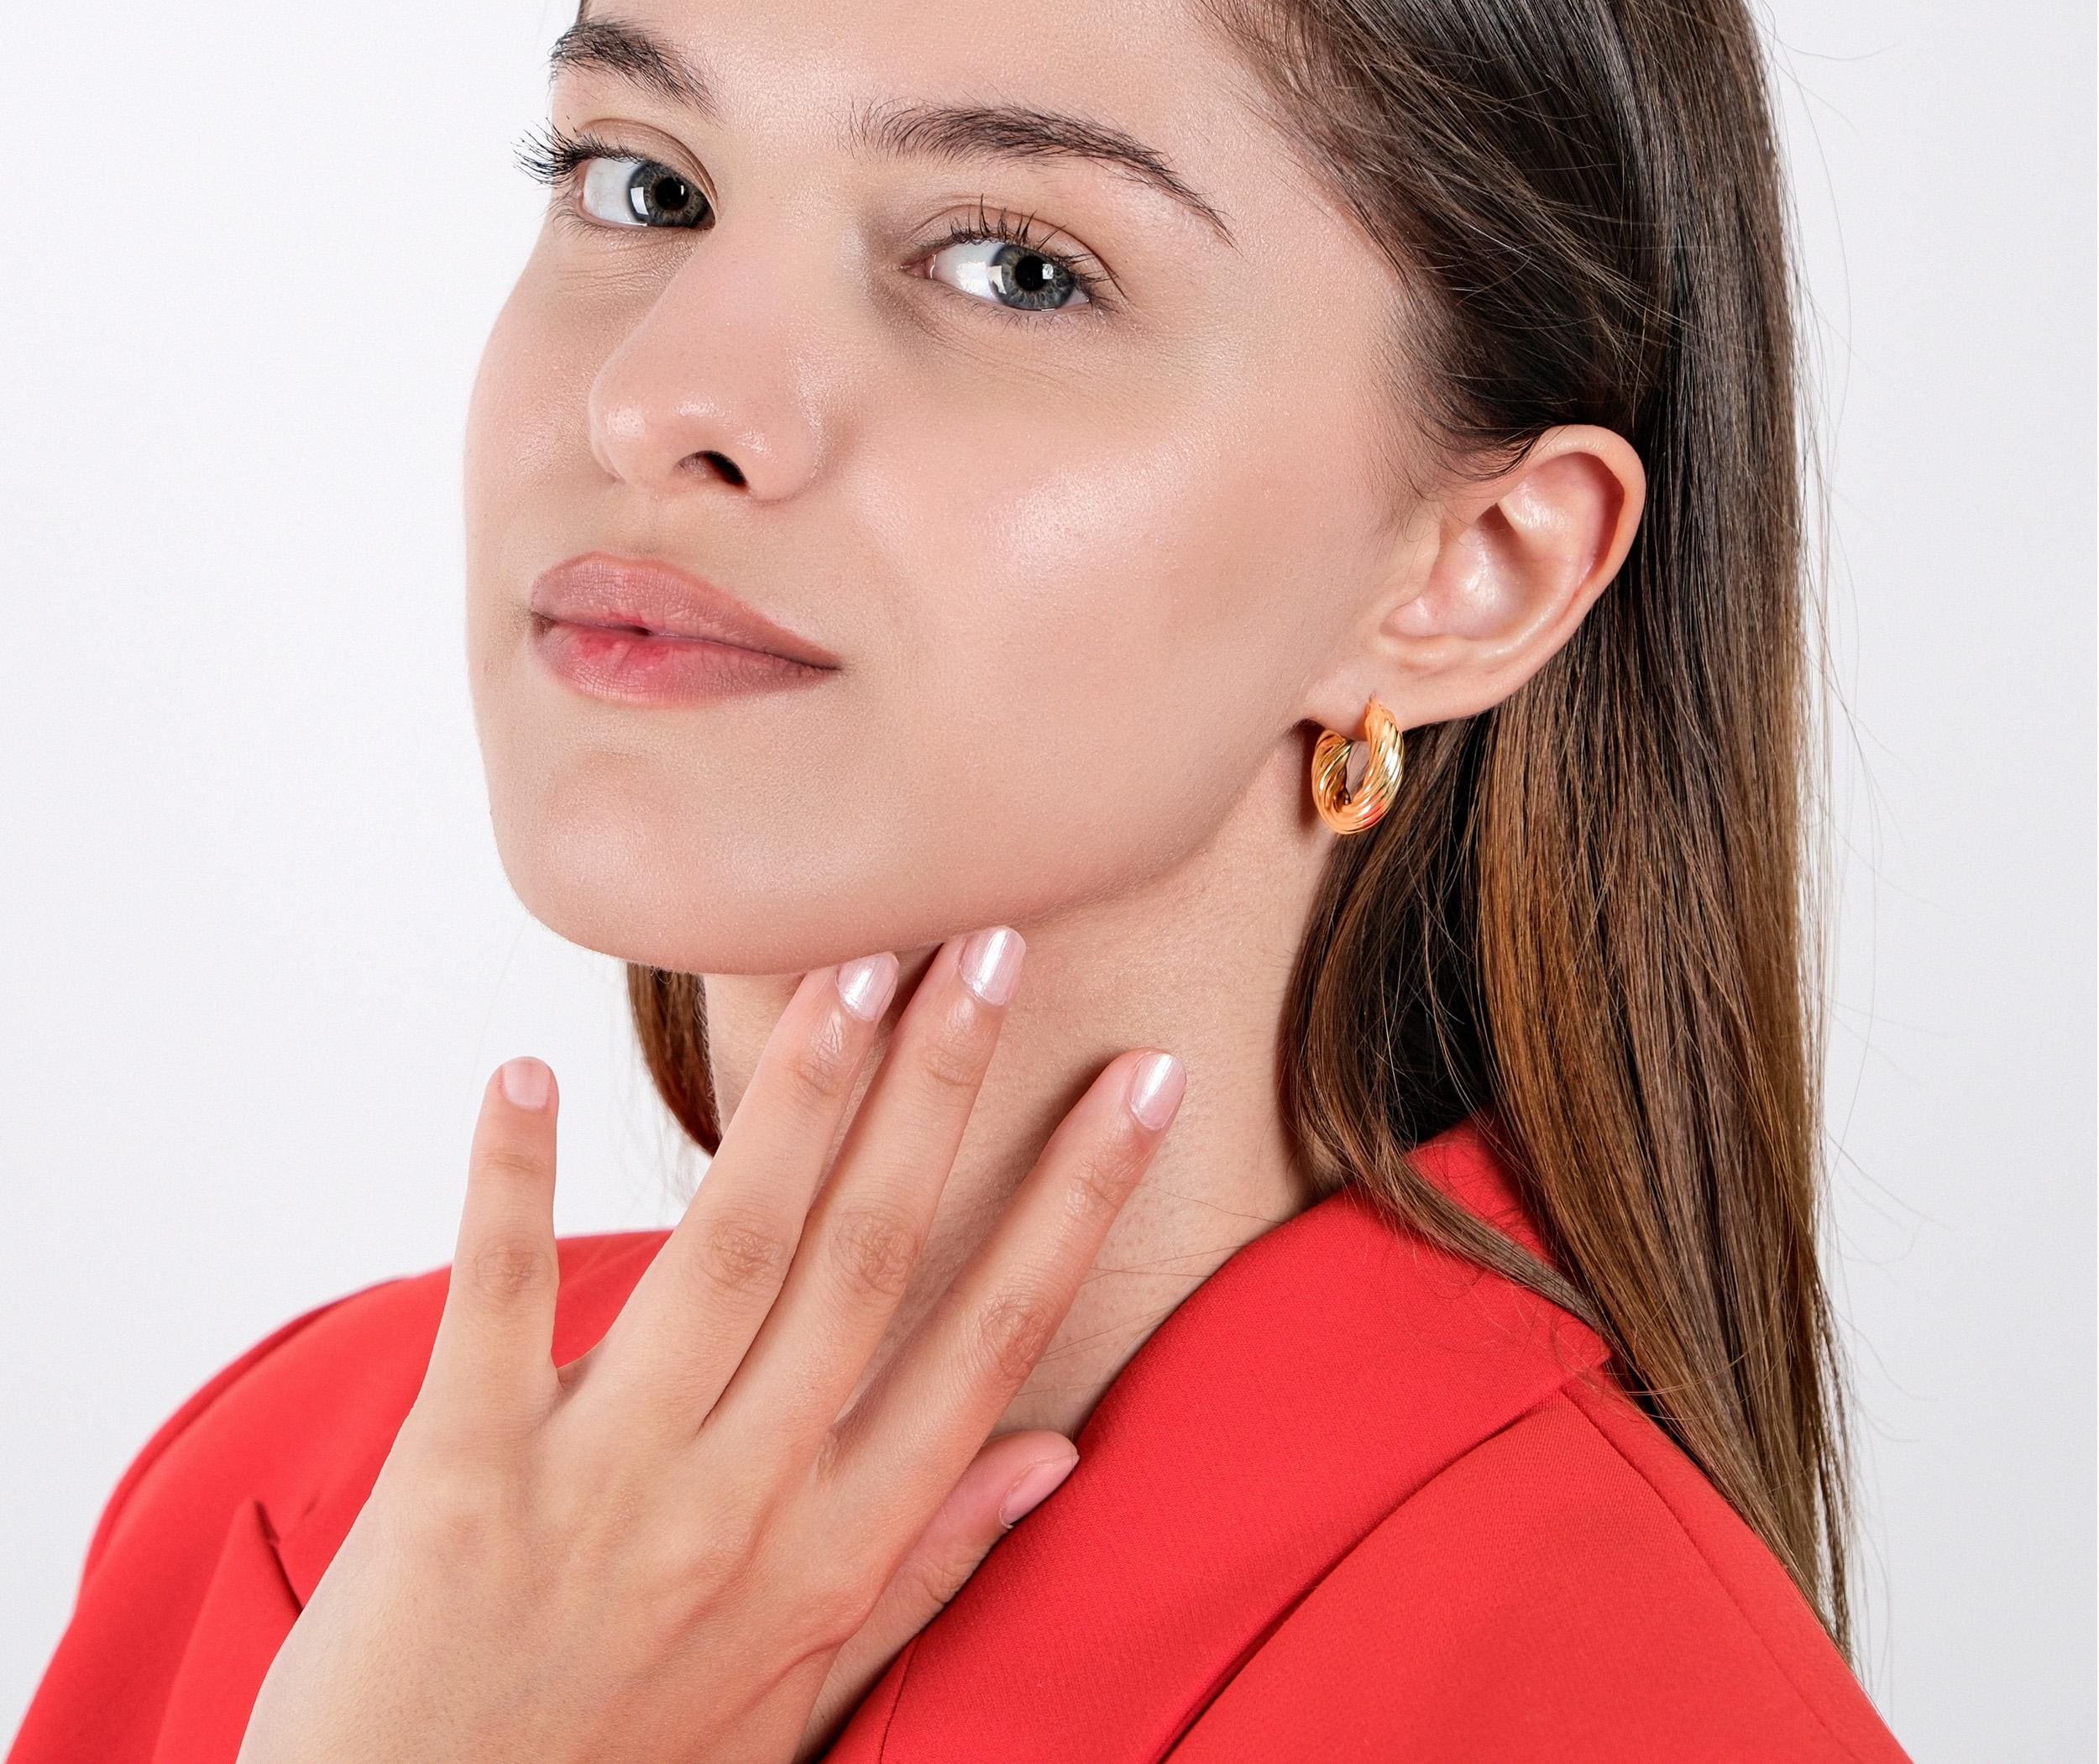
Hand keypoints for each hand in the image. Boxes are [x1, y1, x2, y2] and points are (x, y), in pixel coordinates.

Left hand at [235, 926, 1185, 1763]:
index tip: (1143, 1080)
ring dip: (796, 1098)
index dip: (1077, 1199)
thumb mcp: (806, 1693)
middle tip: (990, 946)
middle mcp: (743, 1502)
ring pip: (727, 1253)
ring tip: (854, 967)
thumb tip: (1058, 1448)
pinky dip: (507, 1188)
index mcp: (836, 1546)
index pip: (990, 1335)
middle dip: (944, 1089)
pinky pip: (495, 1308)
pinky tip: (523, 1070)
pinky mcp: (460, 1480)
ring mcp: (605, 1486)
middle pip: (869, 1256)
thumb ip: (933, 1561)